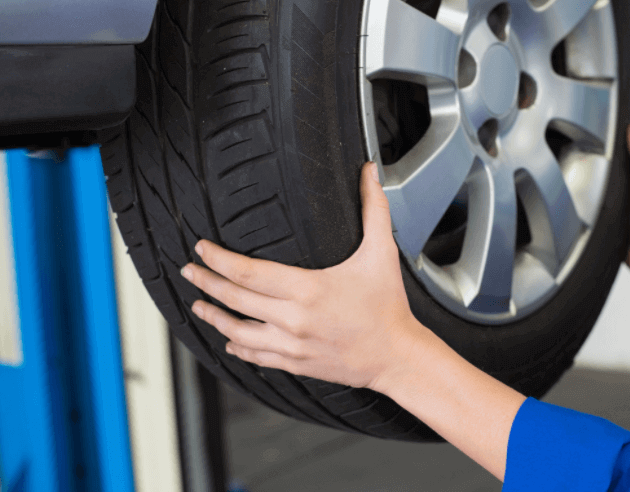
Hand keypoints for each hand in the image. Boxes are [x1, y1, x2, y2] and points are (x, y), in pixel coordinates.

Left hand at [180, 161, 431, 391]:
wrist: (397, 356)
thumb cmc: (388, 306)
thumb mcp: (381, 253)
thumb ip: (373, 209)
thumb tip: (368, 172)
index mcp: (308, 289)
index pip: (248, 272)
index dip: (219, 259)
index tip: (202, 248)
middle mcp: (294, 319)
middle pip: (235, 299)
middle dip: (206, 282)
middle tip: (189, 270)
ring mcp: (292, 345)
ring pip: (238, 332)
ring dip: (214, 317)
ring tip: (198, 306)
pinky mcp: (296, 364)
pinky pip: (256, 356)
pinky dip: (237, 347)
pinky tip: (228, 340)